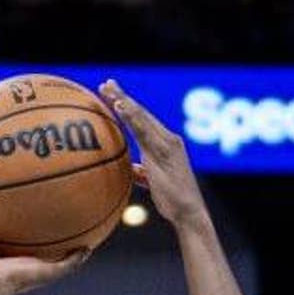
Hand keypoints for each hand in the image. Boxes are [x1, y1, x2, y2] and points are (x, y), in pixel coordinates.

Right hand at [0, 219, 89, 294]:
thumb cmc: (22, 280)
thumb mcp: (51, 271)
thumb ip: (70, 263)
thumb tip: (88, 250)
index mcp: (17, 256)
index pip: (24, 239)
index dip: (30, 226)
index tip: (37, 210)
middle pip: (1, 231)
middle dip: (4, 218)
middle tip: (8, 199)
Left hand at [100, 79, 207, 227]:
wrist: (188, 212)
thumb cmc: (172, 201)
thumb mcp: (153, 182)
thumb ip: (142, 172)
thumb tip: (130, 170)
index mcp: (165, 143)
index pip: (142, 120)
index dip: (126, 105)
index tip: (111, 94)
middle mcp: (168, 139)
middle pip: (140, 113)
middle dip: (122, 96)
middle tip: (105, 82)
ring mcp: (166, 143)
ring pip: (141, 117)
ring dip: (124, 101)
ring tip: (109, 89)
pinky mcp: (163, 151)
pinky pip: (143, 130)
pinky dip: (132, 116)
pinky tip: (120, 106)